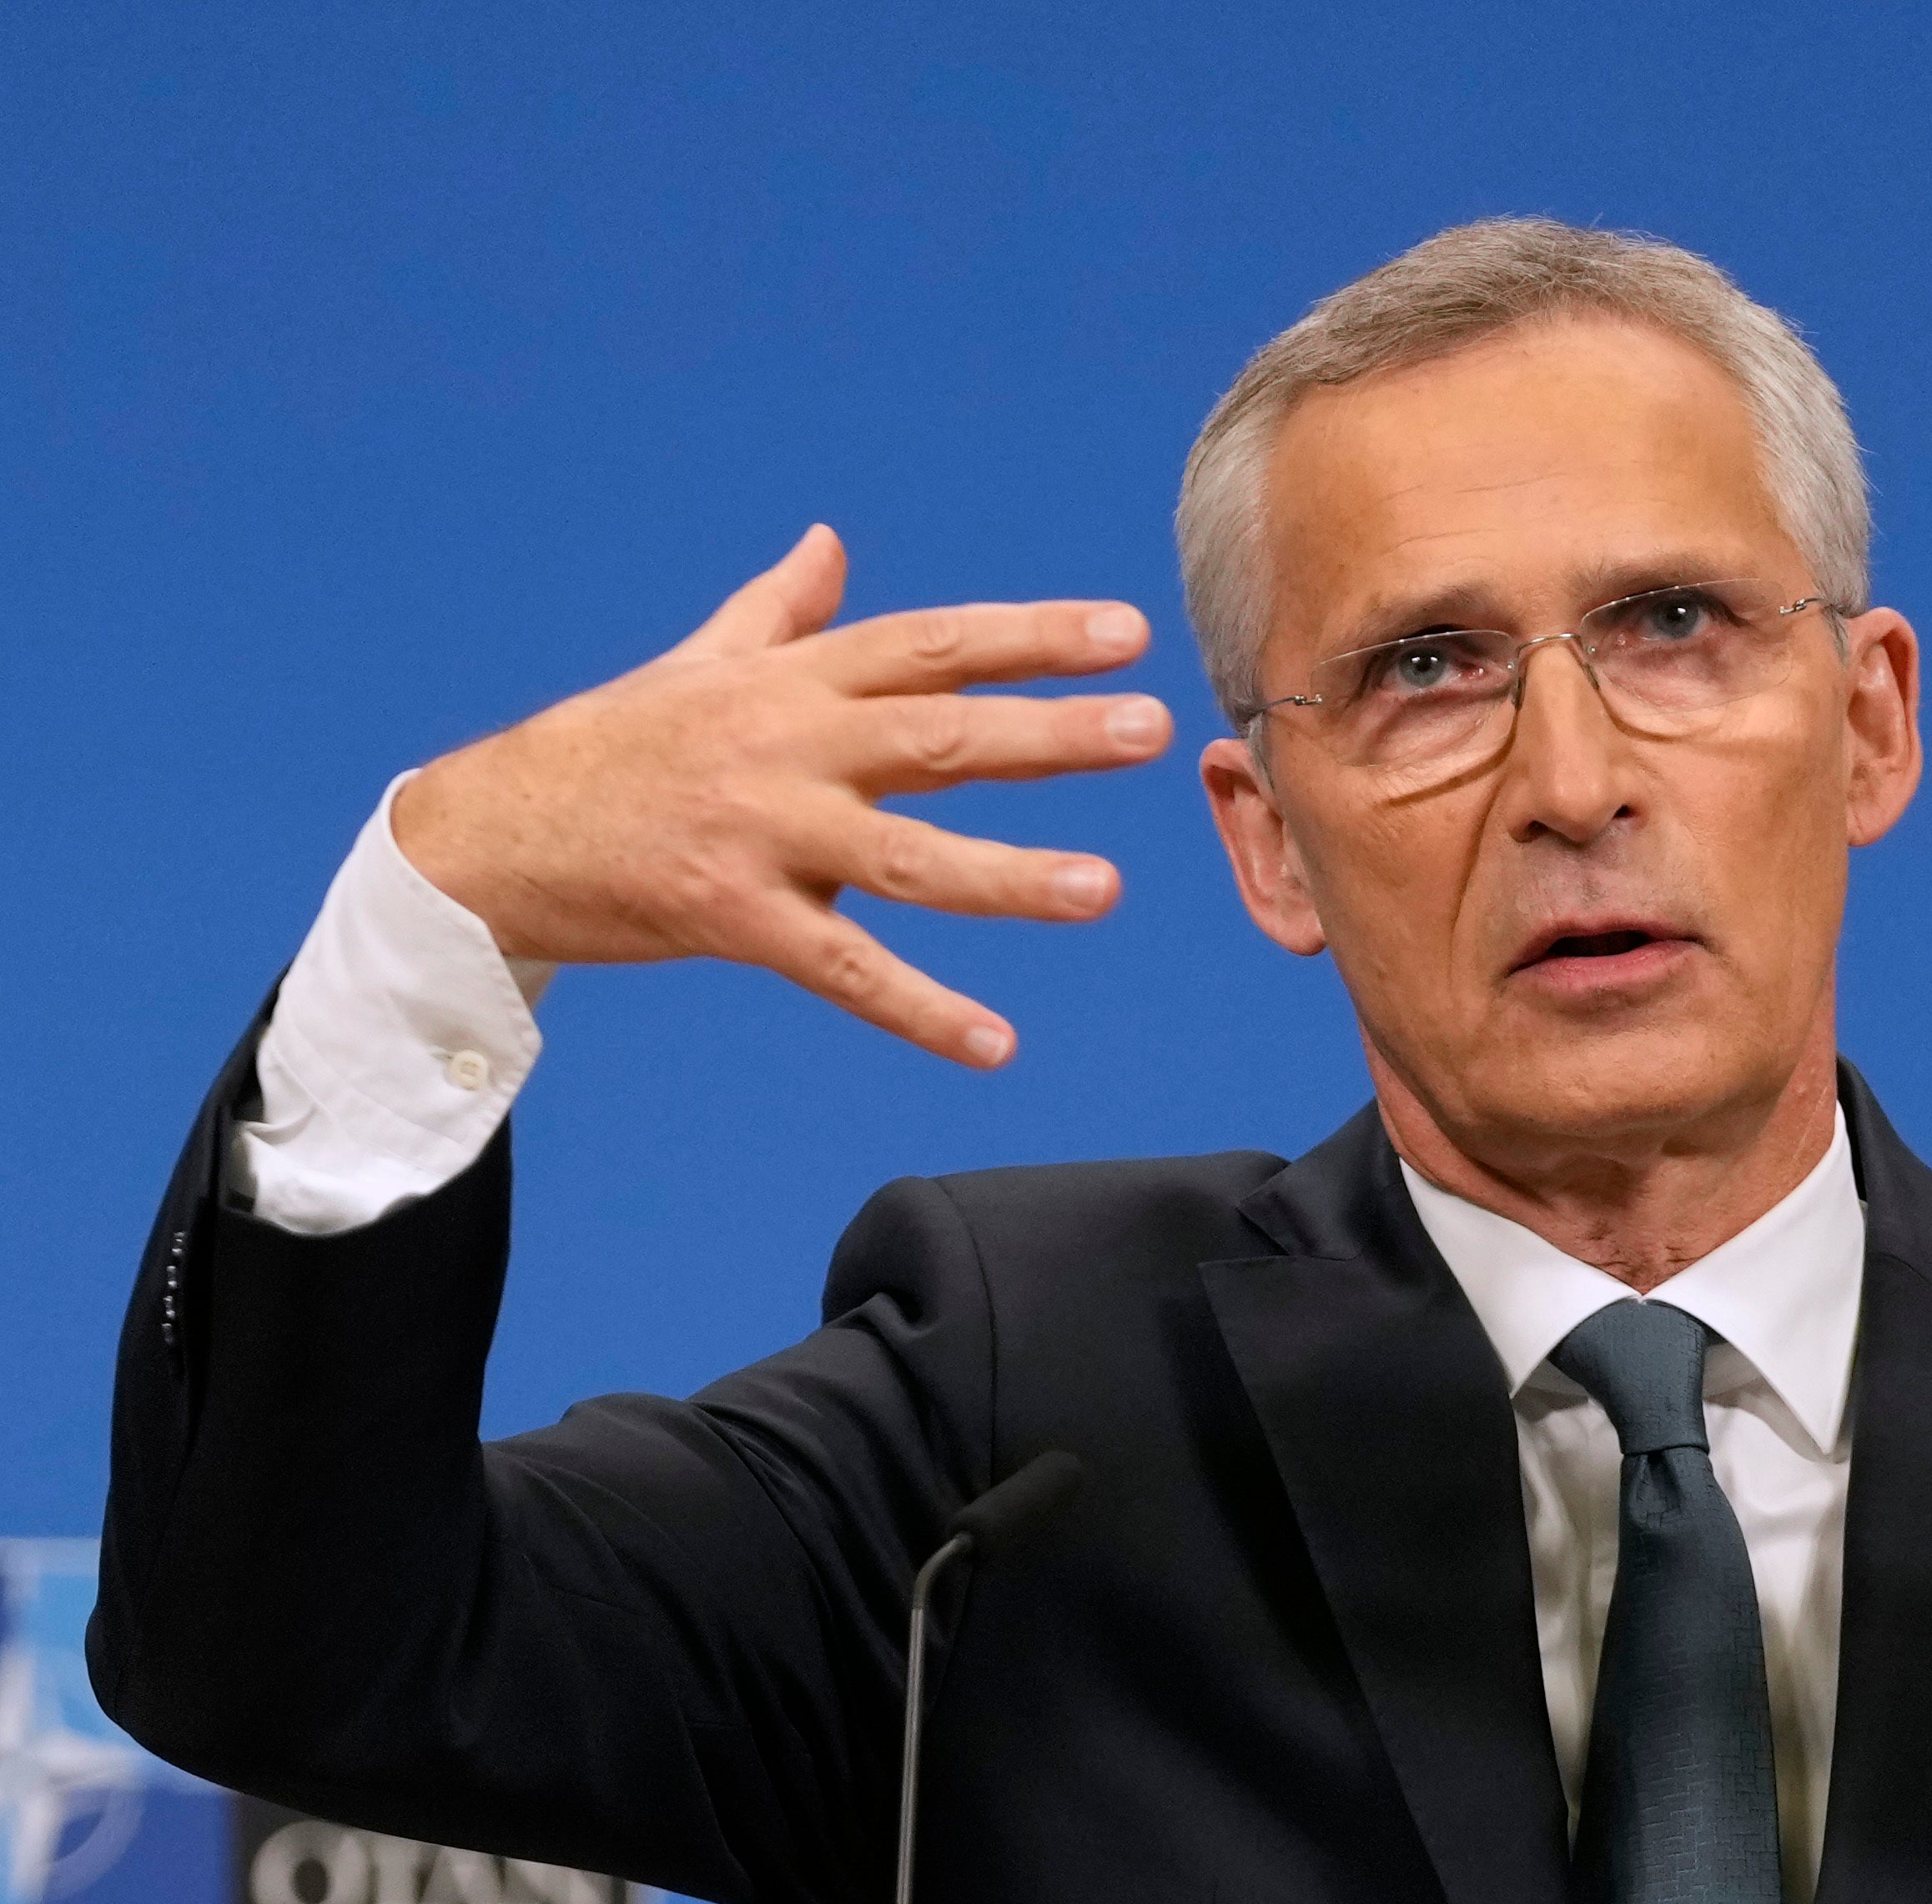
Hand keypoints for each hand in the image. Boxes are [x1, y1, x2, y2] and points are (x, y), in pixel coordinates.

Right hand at [391, 525, 1171, 1065]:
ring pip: (907, 856)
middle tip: (1153, 729)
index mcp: (790, 682)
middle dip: (1050, 732)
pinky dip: (921, 1011)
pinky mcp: (734, 917)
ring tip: (1105, 888)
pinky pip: (844, 971)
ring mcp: (762, 833)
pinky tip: (997, 1045)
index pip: (930, 645)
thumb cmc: (612, 748)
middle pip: (938, 735)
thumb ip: (779, 610)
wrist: (489, 833)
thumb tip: (829, 541)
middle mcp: (787, 747)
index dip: (1029, 634)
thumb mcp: (697, 665)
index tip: (1123, 630)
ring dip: (1009, 874)